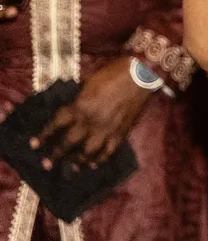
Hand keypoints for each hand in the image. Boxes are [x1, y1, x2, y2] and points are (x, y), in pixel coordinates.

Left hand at [31, 58, 152, 168]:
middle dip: (56, 155)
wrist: (140, 74)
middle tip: (47, 164)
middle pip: (69, 143)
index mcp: (80, 107)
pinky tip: (94, 164)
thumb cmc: (111, 74)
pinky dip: (100, 159)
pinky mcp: (121, 132)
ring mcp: (106, 129)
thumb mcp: (87, 84)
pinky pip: (109, 151)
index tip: (34, 145)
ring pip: (88, 152)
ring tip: (71, 166)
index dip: (43, 136)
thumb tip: (68, 112)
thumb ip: (77, 100)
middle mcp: (90, 121)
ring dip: (77, 160)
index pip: (56, 125)